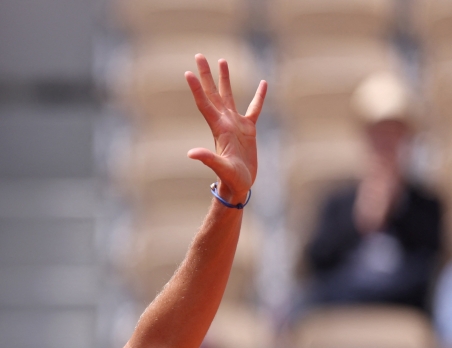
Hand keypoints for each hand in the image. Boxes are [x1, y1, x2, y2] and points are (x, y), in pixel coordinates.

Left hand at [185, 55, 266, 204]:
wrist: (239, 187)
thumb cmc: (231, 180)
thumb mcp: (221, 169)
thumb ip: (208, 159)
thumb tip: (191, 153)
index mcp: (219, 128)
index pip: (205, 104)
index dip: (196, 88)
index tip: (188, 72)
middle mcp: (225, 123)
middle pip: (213, 93)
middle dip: (206, 75)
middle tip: (199, 55)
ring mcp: (236, 125)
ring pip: (229, 96)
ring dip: (225, 79)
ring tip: (222, 60)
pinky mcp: (249, 130)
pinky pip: (255, 108)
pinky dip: (259, 96)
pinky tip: (263, 83)